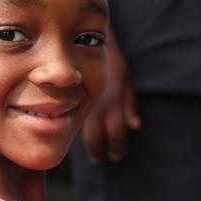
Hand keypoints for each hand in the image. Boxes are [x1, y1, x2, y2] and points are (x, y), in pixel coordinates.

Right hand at [81, 37, 140, 161]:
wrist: (85, 40)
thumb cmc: (111, 59)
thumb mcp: (124, 78)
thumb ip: (129, 103)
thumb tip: (135, 126)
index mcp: (113, 100)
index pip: (117, 131)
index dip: (117, 147)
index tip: (116, 157)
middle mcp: (96, 104)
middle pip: (96, 137)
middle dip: (98, 152)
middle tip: (99, 159)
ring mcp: (79, 102)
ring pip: (80, 131)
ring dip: (84, 145)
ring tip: (88, 154)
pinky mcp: (65, 99)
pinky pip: (69, 120)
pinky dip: (71, 129)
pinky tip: (71, 136)